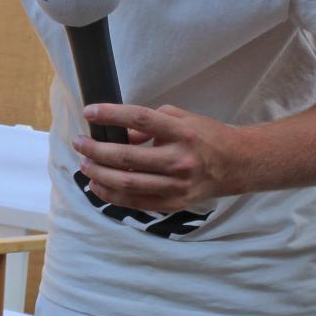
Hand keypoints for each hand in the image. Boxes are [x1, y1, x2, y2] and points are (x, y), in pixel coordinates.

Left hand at [73, 103, 240, 212]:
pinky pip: (136, 201)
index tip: (90, 112)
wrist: (236, 164)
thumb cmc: (207, 137)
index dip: (112, 115)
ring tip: (84, 163)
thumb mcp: (182, 119)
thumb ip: (150, 124)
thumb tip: (119, 133)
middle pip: (128, 156)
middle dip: (97, 150)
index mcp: (183, 133)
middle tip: (79, 143)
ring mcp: (177, 185)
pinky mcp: (174, 203)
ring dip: (99, 174)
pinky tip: (97, 185)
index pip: (141, 120)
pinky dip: (112, 195)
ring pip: (127, 183)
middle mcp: (180, 160)